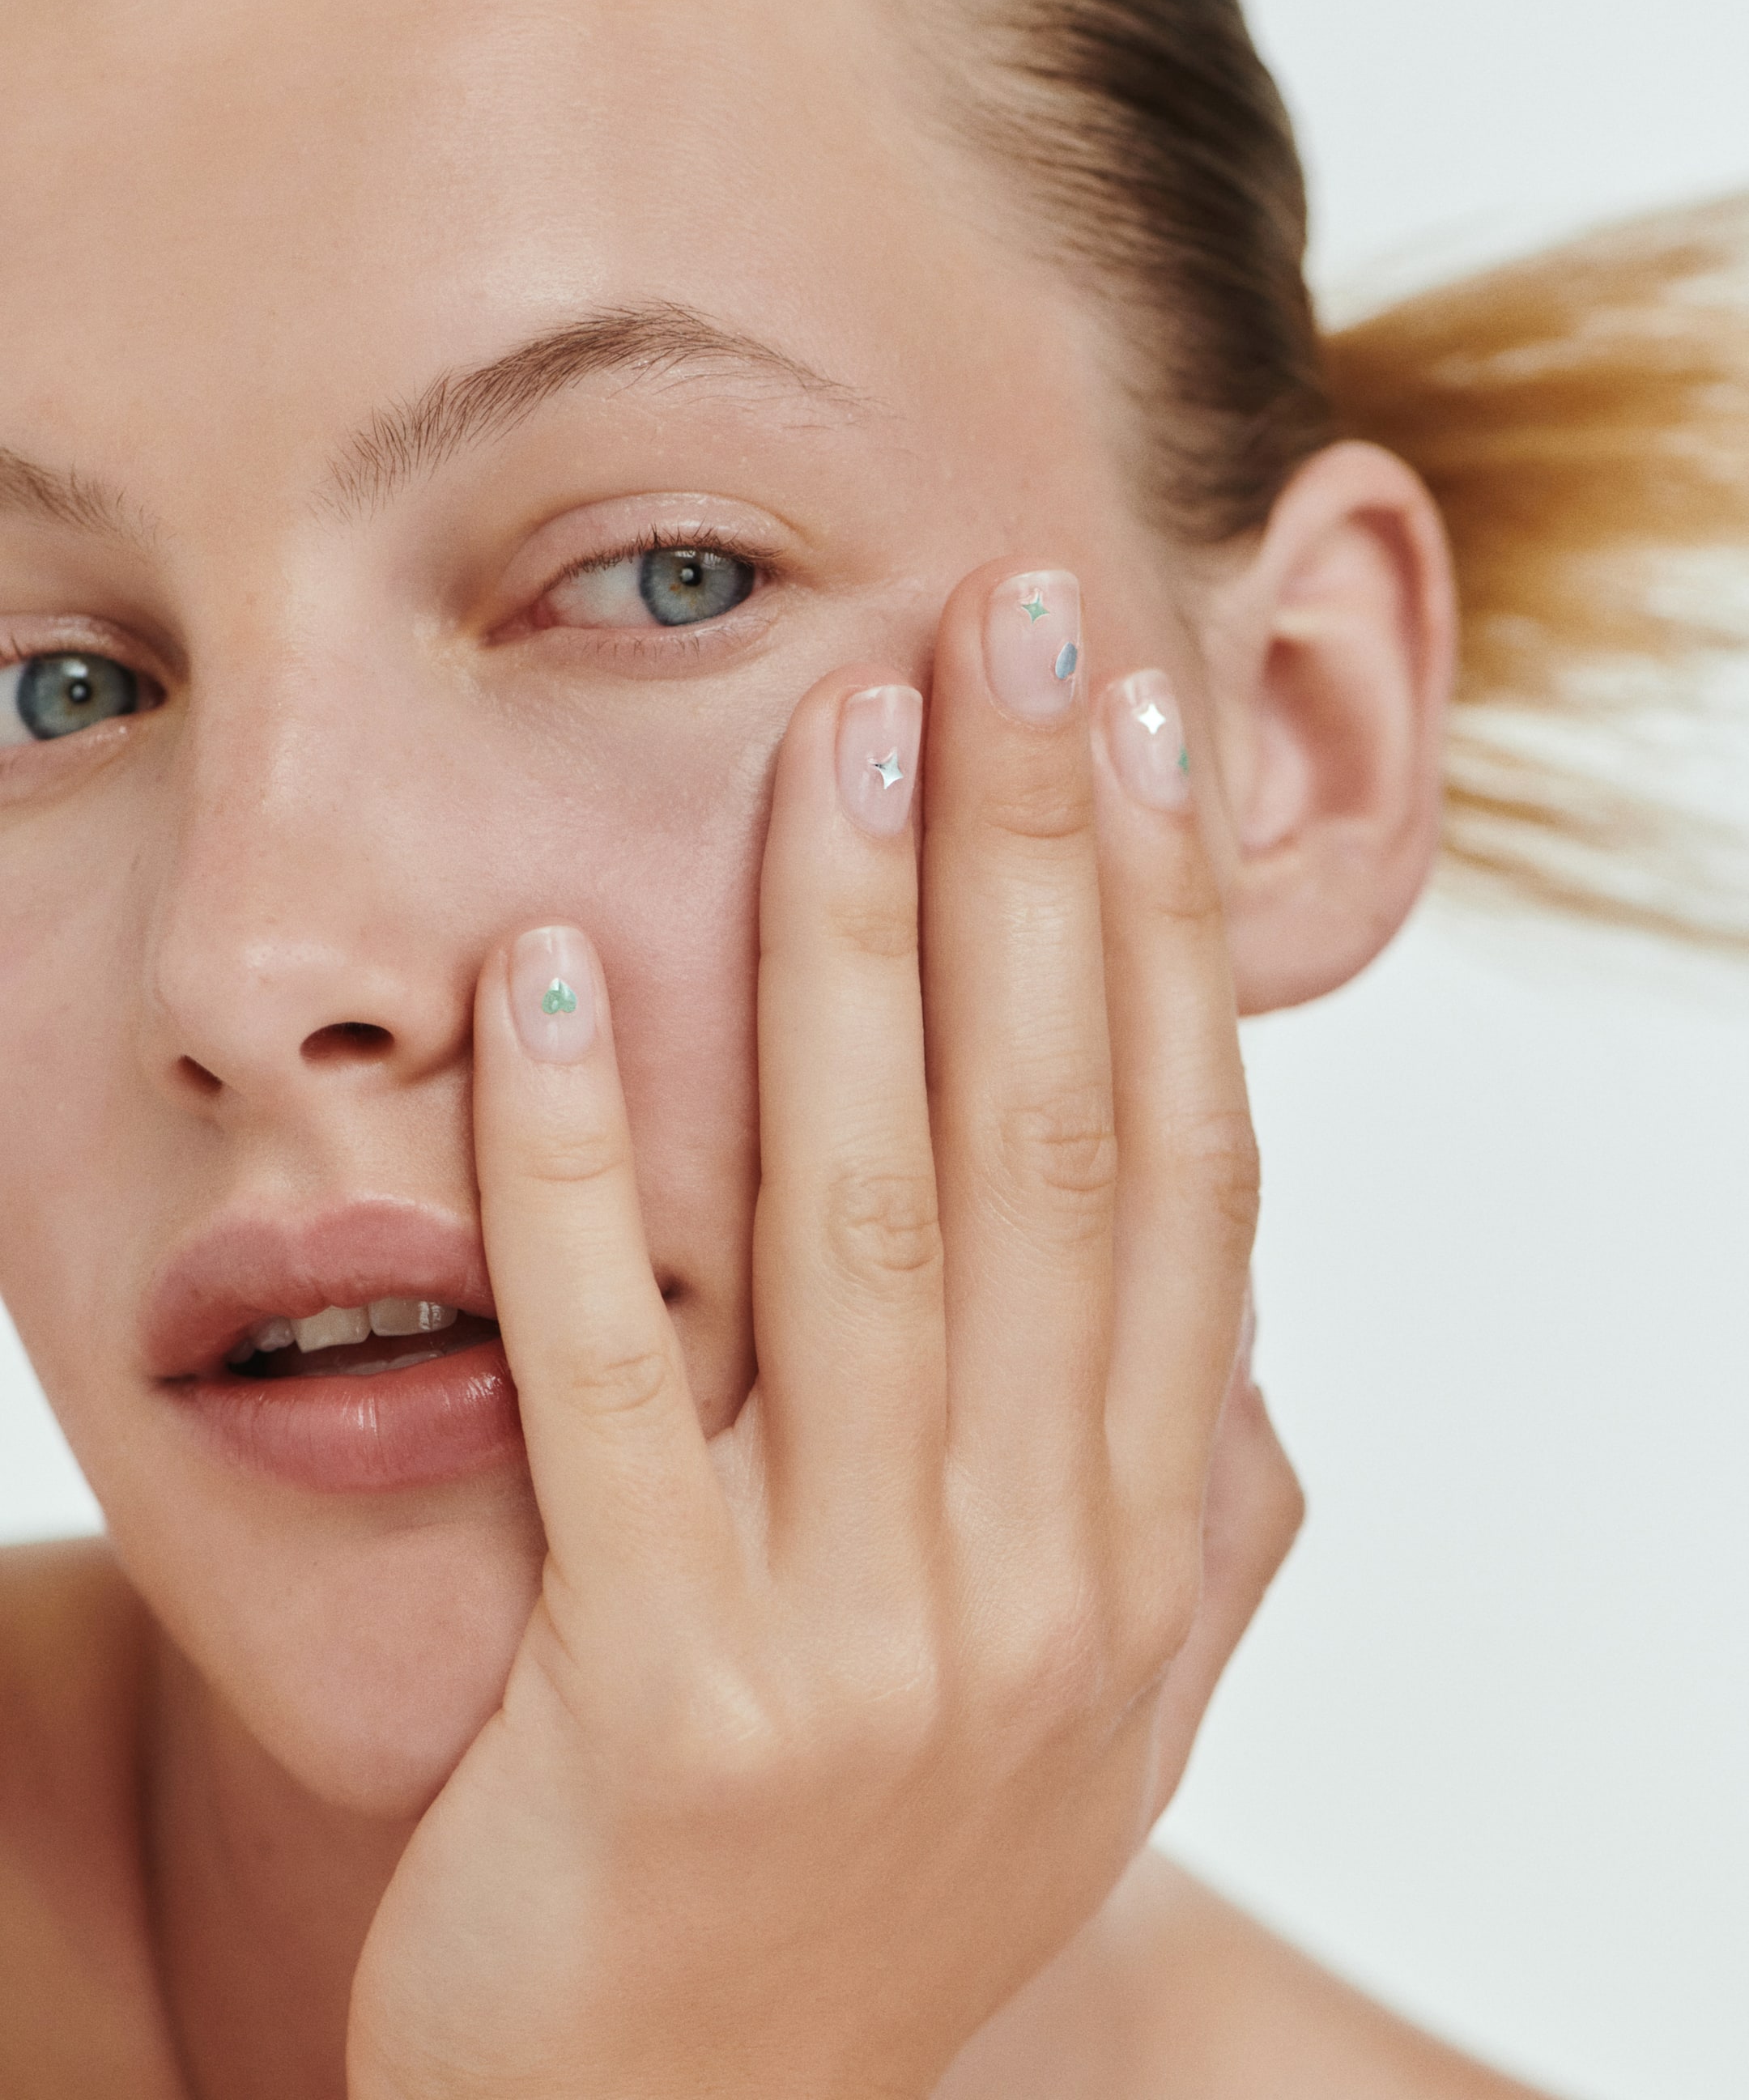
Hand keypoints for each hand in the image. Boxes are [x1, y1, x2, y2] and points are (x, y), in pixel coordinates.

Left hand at [347, 561, 1298, 2099]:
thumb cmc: (883, 1886)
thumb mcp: (1095, 1716)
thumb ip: (1190, 1516)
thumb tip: (1250, 1332)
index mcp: (1145, 1544)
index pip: (1185, 1171)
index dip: (1169, 933)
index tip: (1138, 723)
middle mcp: (1042, 1579)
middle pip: (1051, 1143)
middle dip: (1038, 860)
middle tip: (1014, 620)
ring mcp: (863, 1647)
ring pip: (870, 1227)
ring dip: (849, 953)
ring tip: (840, 727)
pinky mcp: (660, 1708)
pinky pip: (617, 1386)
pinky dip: (588, 1172)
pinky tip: (555, 978)